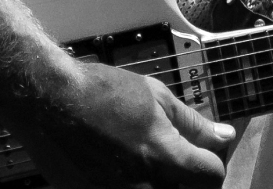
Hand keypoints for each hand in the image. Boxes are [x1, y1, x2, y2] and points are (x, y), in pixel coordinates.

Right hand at [6, 59, 235, 187]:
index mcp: (165, 159)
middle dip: (189, 178)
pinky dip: (132, 185)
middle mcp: (145, 188)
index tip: (204, 152)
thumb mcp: (156, 97)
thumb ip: (193, 123)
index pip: (212, 177)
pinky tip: (123, 168)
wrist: (49, 103)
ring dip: (162, 183)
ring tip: (148, 162)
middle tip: (176, 159)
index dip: (213, 162)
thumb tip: (223, 136)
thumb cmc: (101, 92)